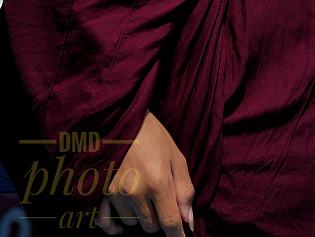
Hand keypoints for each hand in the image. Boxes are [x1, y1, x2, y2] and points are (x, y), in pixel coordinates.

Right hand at [96, 111, 193, 234]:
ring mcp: (115, 193)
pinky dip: (113, 228)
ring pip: (132, 224)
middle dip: (160, 218)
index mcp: (158, 181)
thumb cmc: (152, 135)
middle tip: (160, 198)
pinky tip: (120, 227)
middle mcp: (136, 192)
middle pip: (151, 226)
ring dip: (140, 216)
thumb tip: (188, 220)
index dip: (177, 236)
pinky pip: (104, 223)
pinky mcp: (99, 192)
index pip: (170, 222)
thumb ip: (184, 188)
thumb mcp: (176, 155)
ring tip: (142, 194)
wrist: (120, 117)